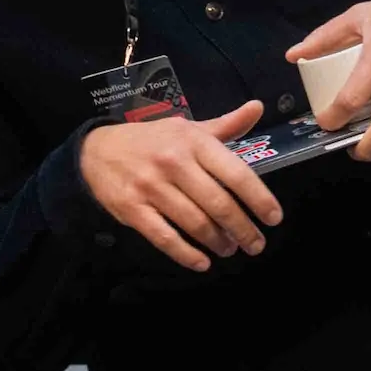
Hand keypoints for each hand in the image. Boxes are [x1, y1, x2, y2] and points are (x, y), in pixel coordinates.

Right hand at [78, 101, 284, 272]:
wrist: (96, 150)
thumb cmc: (152, 140)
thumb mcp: (187, 128)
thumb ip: (225, 125)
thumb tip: (258, 107)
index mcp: (193, 141)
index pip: (235, 172)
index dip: (259, 198)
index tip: (274, 218)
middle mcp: (174, 163)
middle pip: (218, 204)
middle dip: (242, 229)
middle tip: (255, 245)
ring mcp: (152, 187)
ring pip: (195, 223)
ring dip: (218, 242)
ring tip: (230, 249)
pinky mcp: (132, 209)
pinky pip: (165, 238)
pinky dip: (186, 255)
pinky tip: (202, 263)